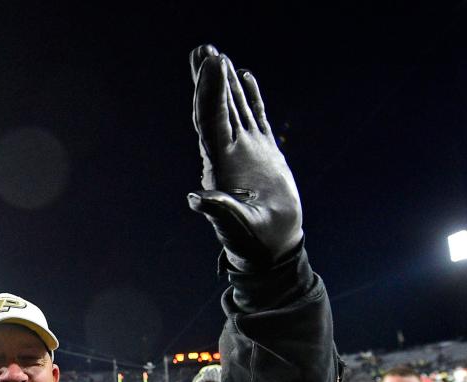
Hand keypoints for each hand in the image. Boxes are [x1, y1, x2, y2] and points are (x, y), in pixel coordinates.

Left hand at [188, 44, 301, 269]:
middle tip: (203, 50)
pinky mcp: (263, 153)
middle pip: (215, 108)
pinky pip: (254, 117)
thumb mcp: (235, 228)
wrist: (270, 247)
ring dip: (224, 82)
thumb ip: (219, 212)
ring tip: (216, 54)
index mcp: (219, 165)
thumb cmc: (252, 241)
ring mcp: (246, 150)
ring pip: (233, 108)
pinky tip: (246, 76)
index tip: (211, 64)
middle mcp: (228, 153)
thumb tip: (195, 200)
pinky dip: (250, 96)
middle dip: (208, 79)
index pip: (210, 120)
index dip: (209, 92)